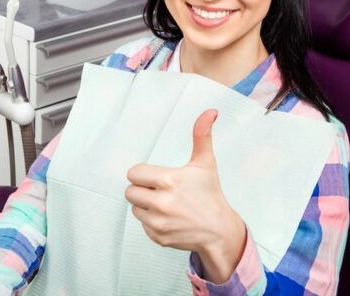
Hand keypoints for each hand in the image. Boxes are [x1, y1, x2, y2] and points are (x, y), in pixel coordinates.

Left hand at [124, 109, 245, 280]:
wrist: (219, 231)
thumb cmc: (210, 194)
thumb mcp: (205, 163)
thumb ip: (202, 136)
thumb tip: (209, 112)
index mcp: (169, 181)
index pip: (134, 173)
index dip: (144, 174)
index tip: (157, 177)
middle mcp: (162, 203)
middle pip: (130, 191)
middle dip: (142, 189)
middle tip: (160, 190)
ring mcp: (159, 222)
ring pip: (134, 208)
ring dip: (145, 205)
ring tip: (166, 204)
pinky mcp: (157, 237)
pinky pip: (142, 224)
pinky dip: (151, 221)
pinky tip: (168, 218)